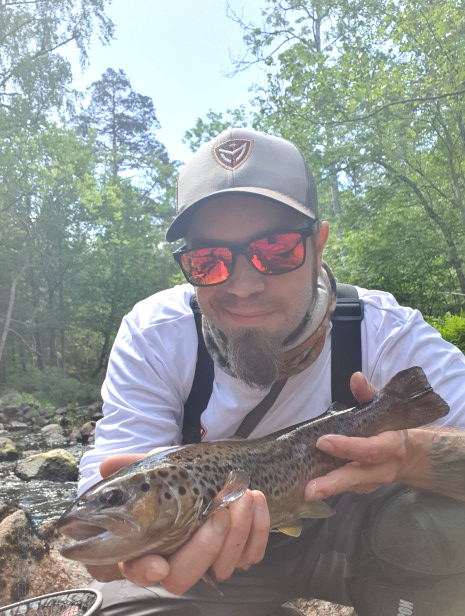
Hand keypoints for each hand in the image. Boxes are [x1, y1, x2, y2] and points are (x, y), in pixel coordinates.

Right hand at [87, 448, 269, 593]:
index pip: (138, 569)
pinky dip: (259, 529)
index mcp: (150, 542)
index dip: (146, 571)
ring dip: (238, 532)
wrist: (220, 471)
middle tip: (219, 512)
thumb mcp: (160, 466)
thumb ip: (133, 465)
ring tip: (243, 495)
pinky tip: (258, 500)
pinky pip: (251, 556)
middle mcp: (178, 557)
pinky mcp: (239, 554)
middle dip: (205, 547)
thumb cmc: (183, 475)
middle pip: (183, 578)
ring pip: (222, 567)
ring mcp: (210, 560)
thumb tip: (107, 465)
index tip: (159, 563)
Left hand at [305, 372, 407, 499]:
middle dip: (334, 481)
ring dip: (329, 490)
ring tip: (307, 493)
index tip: (323, 441)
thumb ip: (368, 394)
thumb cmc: (389, 426)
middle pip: (359, 475)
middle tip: (311, 488)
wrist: (409, 454)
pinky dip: (330, 489)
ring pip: (351, 486)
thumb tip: (356, 377)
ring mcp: (374, 481)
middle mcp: (384, 467)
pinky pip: (347, 489)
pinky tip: (310, 488)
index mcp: (391, 445)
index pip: (369, 448)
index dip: (347, 447)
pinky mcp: (364, 488)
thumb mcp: (382, 407)